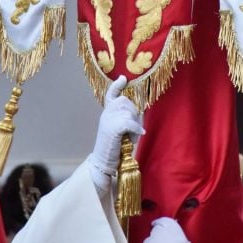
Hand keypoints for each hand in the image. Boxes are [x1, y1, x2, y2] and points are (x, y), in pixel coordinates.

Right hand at [88, 76, 144, 193]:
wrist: (104, 163)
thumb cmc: (115, 148)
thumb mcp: (120, 130)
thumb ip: (126, 119)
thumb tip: (137, 111)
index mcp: (107, 114)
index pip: (110, 94)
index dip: (116, 86)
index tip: (123, 78)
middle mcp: (106, 115)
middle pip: (125, 102)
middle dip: (133, 114)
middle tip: (133, 130)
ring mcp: (107, 121)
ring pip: (128, 112)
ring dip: (134, 125)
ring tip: (131, 138)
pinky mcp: (111, 129)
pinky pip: (128, 122)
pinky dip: (136, 128)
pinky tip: (139, 134)